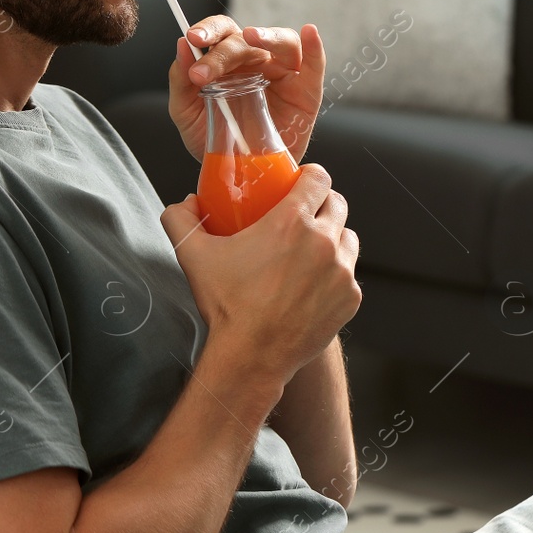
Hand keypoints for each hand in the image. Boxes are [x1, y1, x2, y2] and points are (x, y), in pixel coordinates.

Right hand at [159, 165, 360, 386]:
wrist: (251, 357)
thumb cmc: (226, 306)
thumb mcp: (194, 256)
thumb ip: (181, 220)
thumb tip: (186, 202)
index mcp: (292, 222)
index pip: (319, 177)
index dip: (311, 175)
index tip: (302, 182)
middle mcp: (323, 242)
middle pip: (337, 203)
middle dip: (322, 204)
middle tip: (303, 217)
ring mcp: (342, 272)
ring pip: (347, 238)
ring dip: (333, 238)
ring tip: (311, 251)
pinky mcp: (350, 298)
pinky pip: (349, 274)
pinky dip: (336, 275)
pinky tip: (313, 284)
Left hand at [167, 17, 324, 162]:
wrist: (240, 177)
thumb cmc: (216, 141)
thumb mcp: (187, 113)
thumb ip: (180, 81)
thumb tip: (181, 46)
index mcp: (229, 61)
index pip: (222, 32)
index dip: (208, 29)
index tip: (192, 39)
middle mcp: (258, 61)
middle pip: (246, 41)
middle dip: (222, 52)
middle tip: (202, 75)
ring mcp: (284, 74)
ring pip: (284, 41)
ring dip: (268, 36)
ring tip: (252, 36)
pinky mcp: (306, 92)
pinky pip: (315, 65)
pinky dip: (315, 48)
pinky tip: (309, 33)